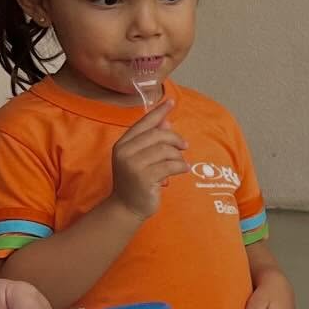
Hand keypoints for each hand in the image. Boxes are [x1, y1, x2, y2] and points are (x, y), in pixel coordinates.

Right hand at [111, 98, 188, 219]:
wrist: (127, 207)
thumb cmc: (136, 181)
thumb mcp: (142, 158)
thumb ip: (152, 140)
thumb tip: (166, 122)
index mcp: (123, 144)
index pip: (143, 123)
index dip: (158, 112)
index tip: (171, 102)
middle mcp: (125, 151)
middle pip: (158, 135)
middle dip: (175, 139)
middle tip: (185, 146)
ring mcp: (133, 164)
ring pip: (166, 150)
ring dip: (178, 157)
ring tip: (180, 164)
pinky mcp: (143, 177)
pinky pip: (170, 165)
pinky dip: (181, 166)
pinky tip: (183, 170)